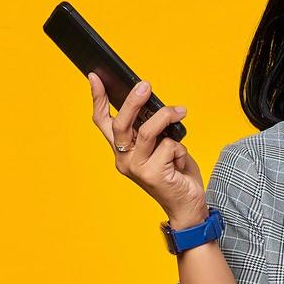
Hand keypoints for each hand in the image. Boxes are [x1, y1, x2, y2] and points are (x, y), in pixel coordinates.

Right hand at [89, 74, 206, 224]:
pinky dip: (180, 148)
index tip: (95, 77)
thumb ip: (153, 130)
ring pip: (147, 131)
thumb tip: (154, 105)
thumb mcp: (161, 146)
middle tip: (145, 85)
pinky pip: (169, 146)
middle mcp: (124, 160)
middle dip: (133, 101)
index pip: (104, 122)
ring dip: (165, 116)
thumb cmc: (175, 173)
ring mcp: (137, 169)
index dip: (98, 99)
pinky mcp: (153, 175)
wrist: (188, 206)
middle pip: (121, 123)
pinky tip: (181, 160)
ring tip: (180, 111)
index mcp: (122, 151)